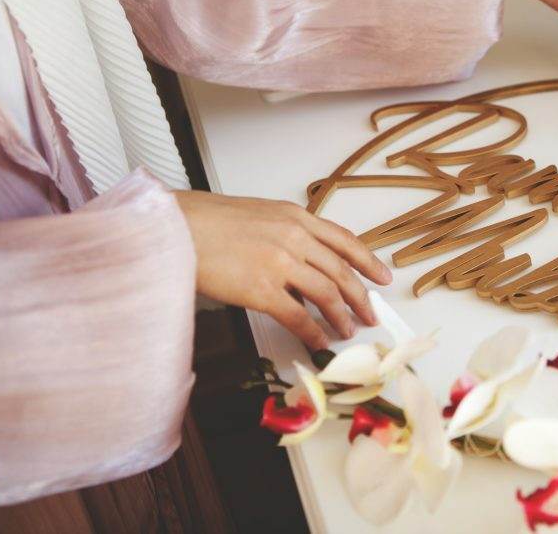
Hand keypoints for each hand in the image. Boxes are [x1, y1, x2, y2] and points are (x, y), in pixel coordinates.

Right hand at [174, 190, 391, 349]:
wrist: (174, 227)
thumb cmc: (207, 221)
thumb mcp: (259, 215)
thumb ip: (287, 234)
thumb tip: (304, 265)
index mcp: (295, 217)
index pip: (345, 240)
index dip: (368, 261)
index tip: (382, 277)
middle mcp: (295, 237)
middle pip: (342, 271)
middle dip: (360, 296)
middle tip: (370, 313)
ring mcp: (280, 263)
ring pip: (327, 294)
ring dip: (342, 316)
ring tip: (348, 331)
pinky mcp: (262, 290)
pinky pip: (298, 316)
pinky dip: (313, 332)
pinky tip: (319, 342)